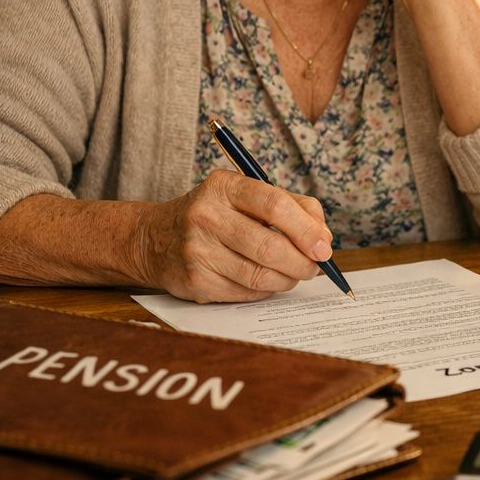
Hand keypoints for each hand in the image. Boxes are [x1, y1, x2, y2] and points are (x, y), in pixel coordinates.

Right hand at [131, 169, 333, 302]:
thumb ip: (291, 206)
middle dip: (303, 261)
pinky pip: (246, 293)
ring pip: (261, 275)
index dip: (306, 229)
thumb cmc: (216, 214)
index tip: (324, 246)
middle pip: (270, 246)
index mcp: (224, 186)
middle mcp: (206, 216)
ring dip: (288, 279)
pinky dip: (266, 289)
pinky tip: (267, 280)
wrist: (154, 238)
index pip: (274, 205)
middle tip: (315, 266)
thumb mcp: (246, 195)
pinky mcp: (195, 282)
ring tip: (294, 273)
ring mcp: (197, 251)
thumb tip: (324, 237)